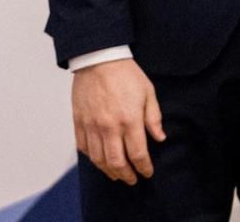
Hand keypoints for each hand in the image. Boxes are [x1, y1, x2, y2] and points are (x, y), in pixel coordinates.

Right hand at [72, 58, 164, 184]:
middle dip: (126, 175)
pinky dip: (92, 158)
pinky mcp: (79, 123)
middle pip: (116, 162)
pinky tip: (100, 160)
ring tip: (117, 174)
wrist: (99, 60)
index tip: (147, 173)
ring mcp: (92, 126)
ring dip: (108, 171)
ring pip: (98, 159)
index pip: (138, 154)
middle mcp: (109, 127)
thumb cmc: (126, 75)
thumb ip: (153, 118)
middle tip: (132, 180)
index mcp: (129, 120)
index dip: (144, 167)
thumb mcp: (148, 93)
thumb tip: (160, 138)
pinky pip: (84, 148)